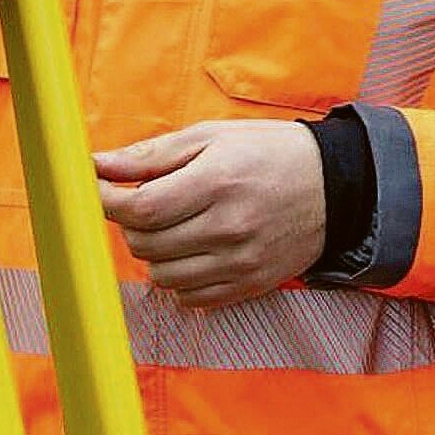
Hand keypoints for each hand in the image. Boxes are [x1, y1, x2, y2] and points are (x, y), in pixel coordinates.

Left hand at [94, 120, 325, 308]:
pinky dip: (180, 278)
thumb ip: (152, 154)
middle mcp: (228, 227)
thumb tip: (97, 164)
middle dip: (132, 223)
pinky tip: (194, 251)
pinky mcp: (249, 285)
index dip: (107, 201)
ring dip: (155, 252)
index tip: (97, 191)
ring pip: (162, 275)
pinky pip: (190, 297)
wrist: (337, 188)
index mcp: (217, 182)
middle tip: (148, 201)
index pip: (140, 208)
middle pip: (145, 243)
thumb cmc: (270, 152)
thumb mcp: (214, 136)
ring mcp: (240, 262)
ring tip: (174, 226)